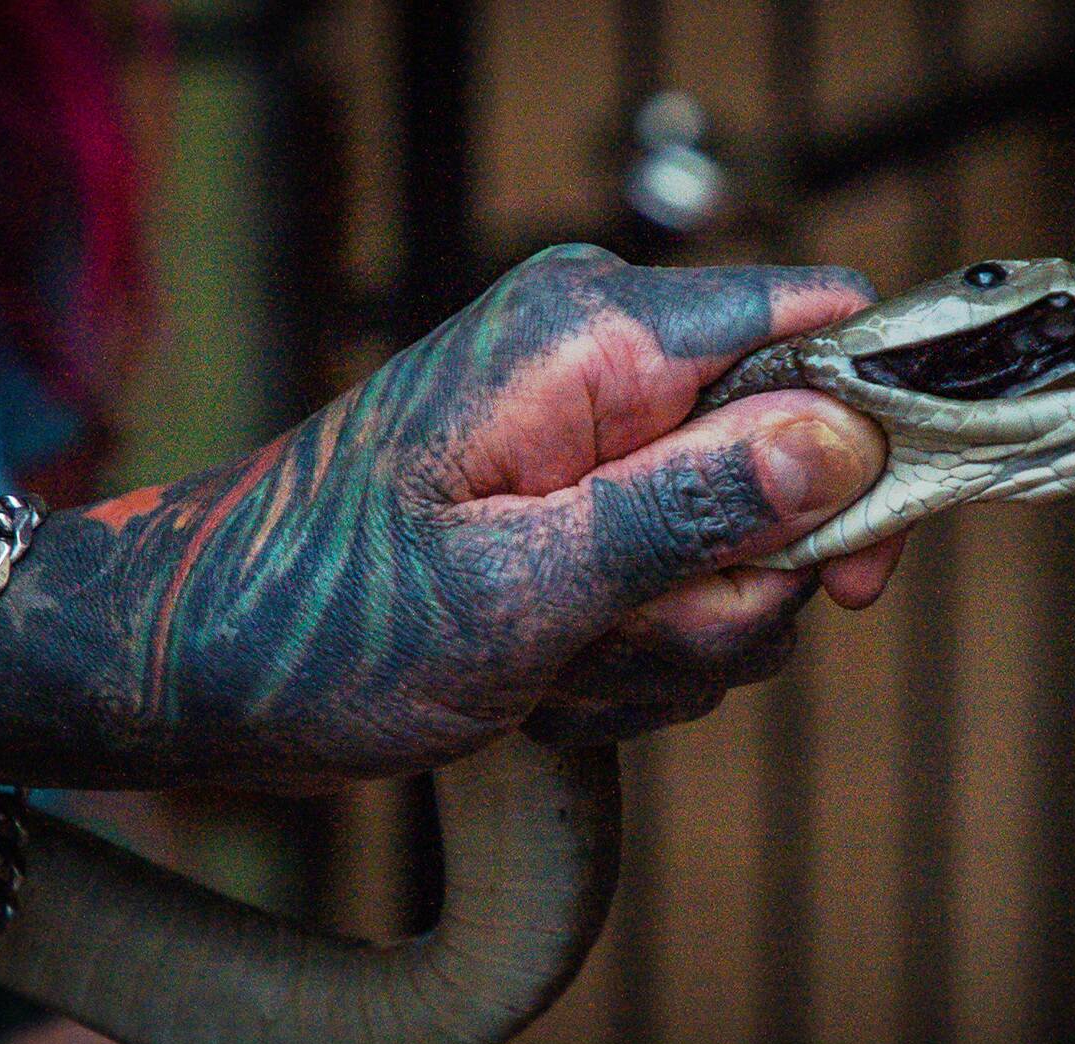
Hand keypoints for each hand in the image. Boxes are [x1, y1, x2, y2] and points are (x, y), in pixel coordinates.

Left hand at [49, 245, 901, 784]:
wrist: (204, 668)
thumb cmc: (321, 619)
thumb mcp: (518, 585)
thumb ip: (687, 511)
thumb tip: (840, 441)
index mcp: (598, 337)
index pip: (819, 330)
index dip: (870, 444)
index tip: (852, 572)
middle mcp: (611, 371)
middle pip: (796, 469)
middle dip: (730, 592)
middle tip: (622, 641)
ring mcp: (600, 446)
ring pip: (746, 557)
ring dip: (670, 646)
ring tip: (555, 671)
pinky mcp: (587, 514)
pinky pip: (687, 598)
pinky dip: (632, 664)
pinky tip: (545, 682)